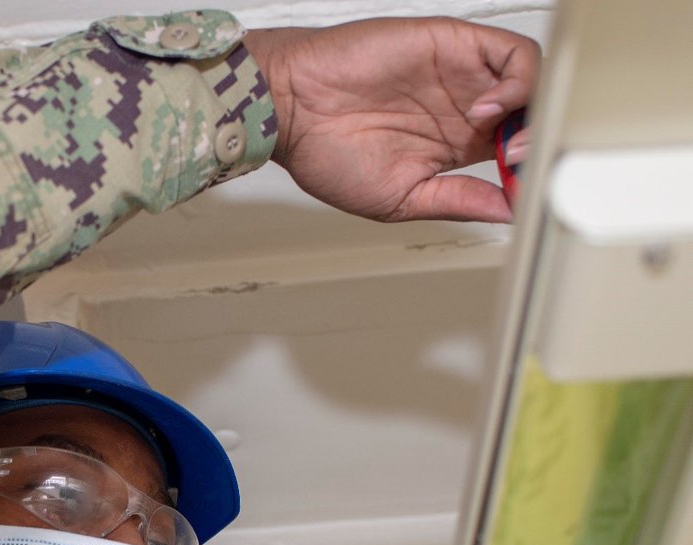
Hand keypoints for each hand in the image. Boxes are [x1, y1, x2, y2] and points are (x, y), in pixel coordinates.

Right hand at [243, 18, 539, 222]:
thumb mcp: (398, 199)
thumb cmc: (325, 152)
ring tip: (504, 139)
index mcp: (451, 148)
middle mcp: (462, 108)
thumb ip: (454, 202)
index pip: (514, 154)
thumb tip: (504, 214)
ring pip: (532, 82)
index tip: (524, 194)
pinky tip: (489, 111)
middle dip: (540, 142)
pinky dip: (517, 82)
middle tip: (521, 165)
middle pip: (533, 115)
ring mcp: (461, 76)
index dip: (527, 173)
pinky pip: (511, 54)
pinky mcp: (454, 44)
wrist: (290, 108)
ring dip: (533, 112)